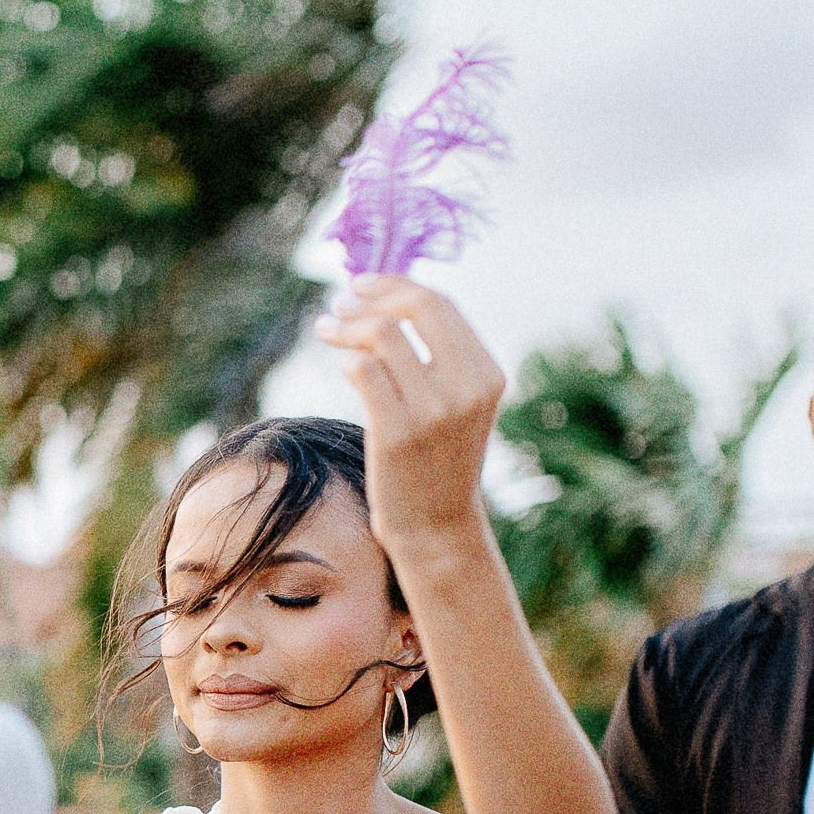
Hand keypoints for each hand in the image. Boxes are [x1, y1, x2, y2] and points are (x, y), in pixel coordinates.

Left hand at [313, 277, 505, 566]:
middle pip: (415, 308)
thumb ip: (437, 357)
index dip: (396, 286)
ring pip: (381, 335)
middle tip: (341, 301)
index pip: (440, 304)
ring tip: (326, 329)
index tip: (364, 285)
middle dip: (371, 295)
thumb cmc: (435, 461)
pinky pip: (362, 370)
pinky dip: (346, 360)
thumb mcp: (455, 405)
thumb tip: (388, 299)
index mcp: (488, 374)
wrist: (436, 528)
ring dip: (345, 325)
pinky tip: (341, 367)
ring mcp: (434, 411)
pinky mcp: (398, 432)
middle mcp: (467, 387)